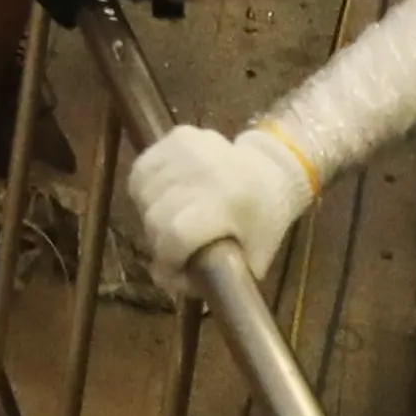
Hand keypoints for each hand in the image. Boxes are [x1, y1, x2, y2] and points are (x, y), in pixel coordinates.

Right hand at [122, 122, 313, 275]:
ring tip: (170, 219)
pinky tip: (164, 195)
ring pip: (142, 190)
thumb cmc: (263, 222)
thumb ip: (208, 279)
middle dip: (159, 239)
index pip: (176, 233)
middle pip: (155, 215)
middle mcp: (207, 169)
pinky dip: (146, 186)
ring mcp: (191, 146)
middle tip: (175, 246)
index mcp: (229, 200)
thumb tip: (164, 281)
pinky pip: (142, 167)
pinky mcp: (179, 134)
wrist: (273, 171)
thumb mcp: (249, 260)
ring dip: (150, 212)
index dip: (168, 258)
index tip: (173, 270)